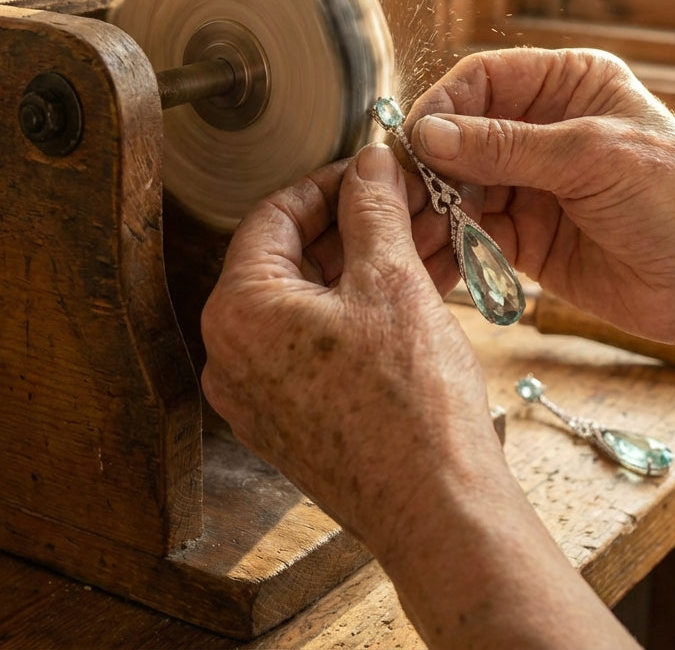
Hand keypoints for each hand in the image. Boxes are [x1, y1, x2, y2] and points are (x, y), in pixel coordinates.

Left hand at [201, 140, 639, 647]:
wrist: (440, 512)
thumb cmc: (411, 406)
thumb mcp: (392, 281)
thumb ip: (372, 208)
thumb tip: (368, 162)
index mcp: (239, 313)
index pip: (272, 217)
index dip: (328, 183)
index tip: (368, 168)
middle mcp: (234, 356)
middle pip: (294, 259)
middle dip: (356, 223)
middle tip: (404, 198)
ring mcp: (262, 393)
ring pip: (314, 301)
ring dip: (368, 263)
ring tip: (423, 233)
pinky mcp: (295, 419)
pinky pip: (323, 342)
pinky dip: (364, 309)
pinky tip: (418, 281)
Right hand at [406, 48, 674, 346]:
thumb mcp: (590, 157)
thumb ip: (504, 146)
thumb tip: (426, 134)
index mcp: (568, 85)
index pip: (484, 80)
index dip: (443, 106)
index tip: (413, 140)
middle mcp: (544, 129)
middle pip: (462, 135)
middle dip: (430, 164)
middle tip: (398, 193)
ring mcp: (533, 184)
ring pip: (460, 186)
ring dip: (432, 208)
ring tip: (407, 231)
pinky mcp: (526, 236)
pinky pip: (473, 232)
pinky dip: (450, 243)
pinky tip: (430, 256)